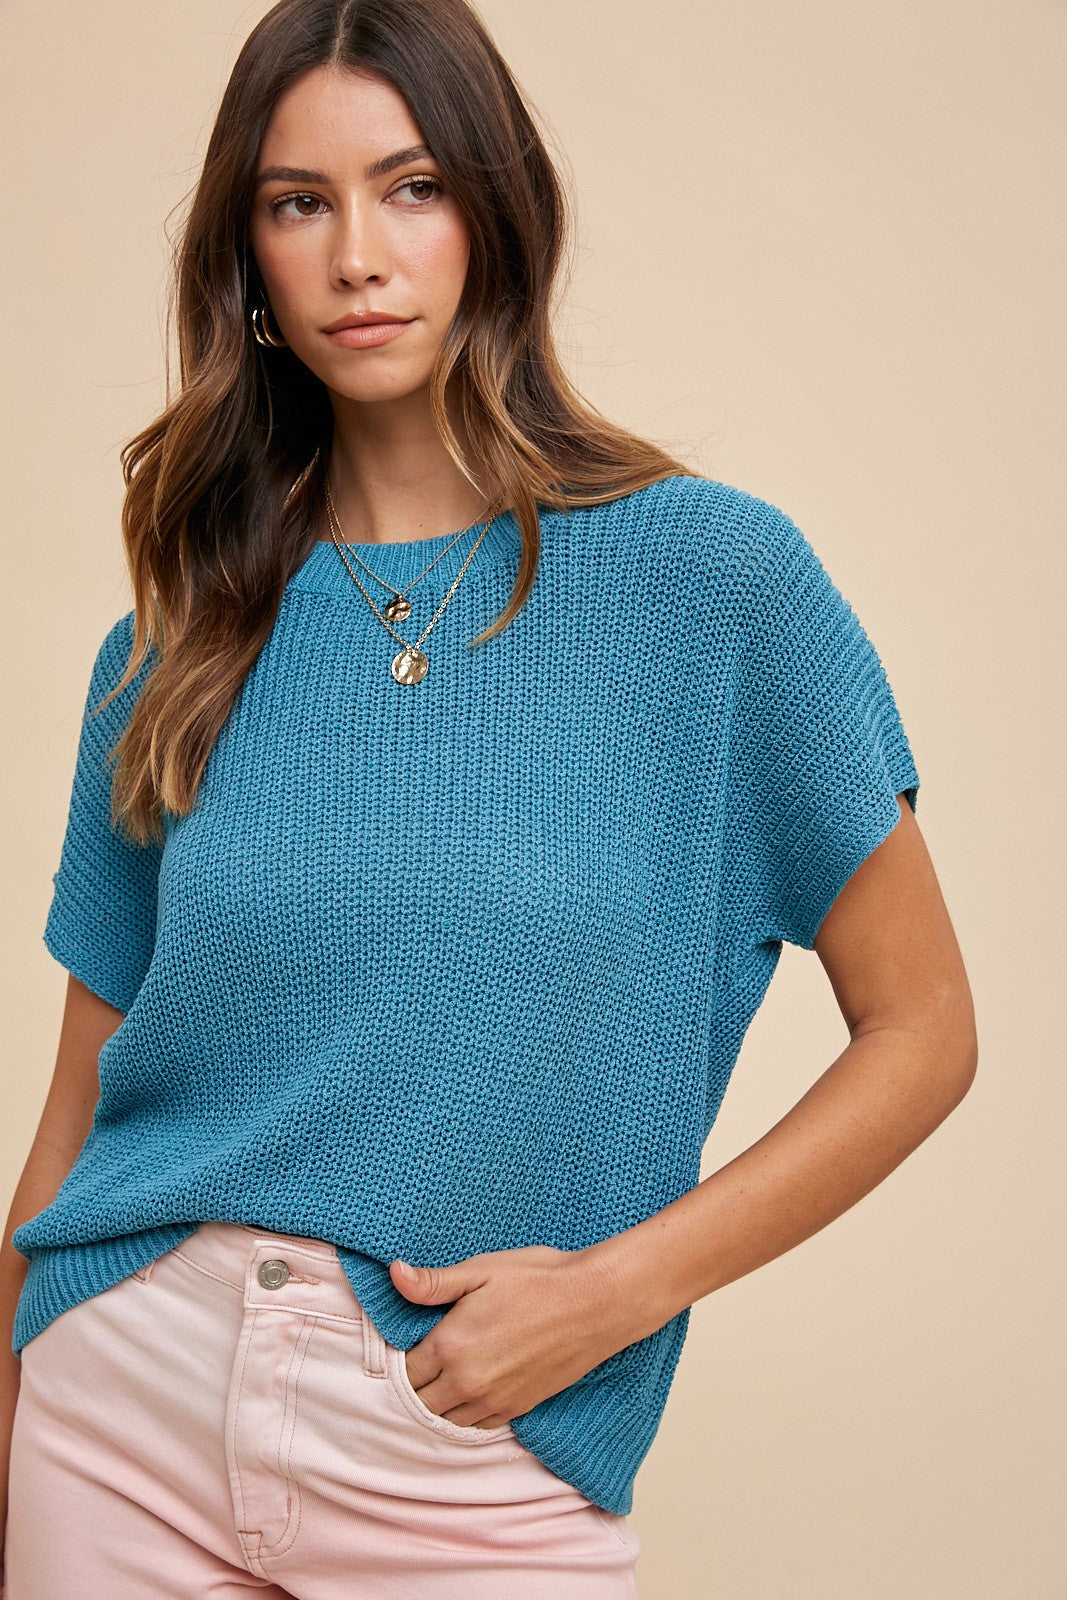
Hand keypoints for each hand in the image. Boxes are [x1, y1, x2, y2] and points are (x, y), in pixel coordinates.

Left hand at [389, 1242, 636, 1430]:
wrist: (595, 1303)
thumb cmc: (538, 1279)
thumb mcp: (482, 1270)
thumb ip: (434, 1282)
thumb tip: (395, 1275)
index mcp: (450, 1346)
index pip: (403, 1371)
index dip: (399, 1359)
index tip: (404, 1344)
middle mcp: (467, 1382)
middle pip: (419, 1403)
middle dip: (414, 1386)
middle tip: (420, 1362)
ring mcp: (493, 1400)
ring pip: (446, 1421)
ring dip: (437, 1405)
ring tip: (440, 1379)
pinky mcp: (518, 1408)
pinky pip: (477, 1427)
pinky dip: (465, 1415)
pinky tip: (469, 1393)